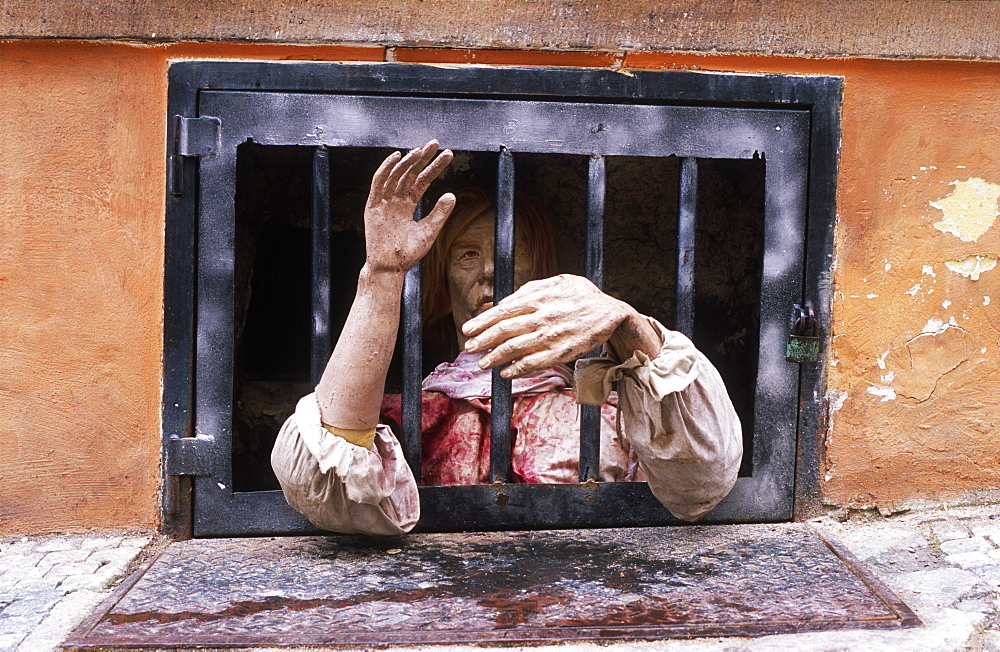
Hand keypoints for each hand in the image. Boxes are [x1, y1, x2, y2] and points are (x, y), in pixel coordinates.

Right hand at [364, 141, 454, 274]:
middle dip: (422, 158)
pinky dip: (386, 169)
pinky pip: (379, 183)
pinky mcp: (372, 206)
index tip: (447, 155)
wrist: (390, 267)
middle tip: (435, 143)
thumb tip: (452, 194)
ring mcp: (383, 202)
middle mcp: (395, 201)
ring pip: (396, 175)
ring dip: (408, 162)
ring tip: (421, 150)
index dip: (434, 167)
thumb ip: (439, 213)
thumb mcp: (429, 232)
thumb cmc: (408, 254)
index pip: (422, 181)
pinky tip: (398, 156)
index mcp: (407, 206)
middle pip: (410, 174)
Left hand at [462, 274, 653, 378]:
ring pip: (515, 349)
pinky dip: (517, 369)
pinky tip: (505, 373)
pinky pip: (534, 363)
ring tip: (482, 363)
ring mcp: (552, 336)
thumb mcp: (557, 281)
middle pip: (504, 330)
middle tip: (468, 348)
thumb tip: (505, 301)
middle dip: (482, 341)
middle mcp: (543, 316)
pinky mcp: (561, 352)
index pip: (503, 310)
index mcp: (539, 297)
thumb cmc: (582, 295)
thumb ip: (530, 289)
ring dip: (494, 358)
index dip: (483, 321)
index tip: (468, 329)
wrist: (612, 313)